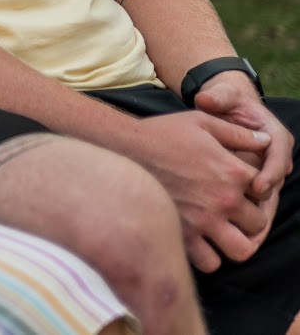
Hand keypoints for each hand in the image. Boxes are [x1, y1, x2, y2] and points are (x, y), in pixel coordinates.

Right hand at [128, 110, 272, 270]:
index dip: (255, 190)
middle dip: (248, 219)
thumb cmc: (160, 133)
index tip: (240, 187)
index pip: (265, 192)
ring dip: (234, 242)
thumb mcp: (201, 122)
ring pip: (241, 250)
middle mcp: (223, 200)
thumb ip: (237, 132)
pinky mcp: (183, 236)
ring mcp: (204, 221)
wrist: (119, 149)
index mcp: (232, 172)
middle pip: (258, 225)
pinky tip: (199, 241)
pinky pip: (210, 262)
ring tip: (220, 232)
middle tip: (231, 212)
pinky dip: (209, 256)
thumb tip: (265, 140)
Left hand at [195, 76, 291, 242]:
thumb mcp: (222, 96)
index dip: (269, 174)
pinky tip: (234, 243)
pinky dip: (246, 228)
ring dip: (256, 225)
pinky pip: (254, 211)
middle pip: (274, 189)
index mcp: (274, 138)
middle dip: (263, 208)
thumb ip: (218, 97)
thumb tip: (206, 100)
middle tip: (250, 226)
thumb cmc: (226, 102)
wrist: (227, 108)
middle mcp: (274, 160)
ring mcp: (265, 176)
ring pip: (266, 205)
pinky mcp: (254, 189)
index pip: (278, 158)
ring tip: (245, 244)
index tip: (255, 188)